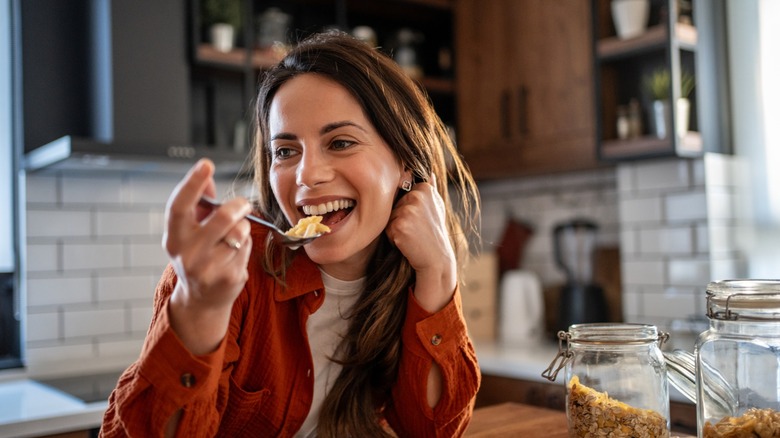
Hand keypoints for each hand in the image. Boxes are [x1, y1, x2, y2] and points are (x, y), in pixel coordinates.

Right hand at [163, 159, 252, 353]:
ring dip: (243, 227)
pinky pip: (246, 249)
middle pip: (222, 218)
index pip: (179, 207)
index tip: (206, 164)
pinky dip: (245, 246)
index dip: (192, 183)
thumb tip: (206, 176)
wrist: (200, 299)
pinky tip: (235, 254)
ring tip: (235, 234)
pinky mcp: (228, 279)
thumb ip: (199, 203)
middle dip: (238, 206)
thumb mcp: (191, 231)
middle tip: (242, 204)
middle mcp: (187, 254)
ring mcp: (208, 269)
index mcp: (174, 238)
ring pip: (239, 233)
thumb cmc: (197, 255)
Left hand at [385, 176, 456, 311]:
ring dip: (396, 228)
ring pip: (389, 216)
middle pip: (394, 204)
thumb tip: (429, 171)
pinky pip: (387, 228)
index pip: (403, 193)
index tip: (421, 218)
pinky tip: (407, 241)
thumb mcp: (436, 207)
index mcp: (424, 188)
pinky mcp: (399, 224)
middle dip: (400, 217)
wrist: (436, 258)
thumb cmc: (434, 232)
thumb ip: (430, 188)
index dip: (408, 208)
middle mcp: (416, 196)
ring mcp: (408, 210)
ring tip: (412, 235)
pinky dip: (393, 238)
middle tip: (416, 229)